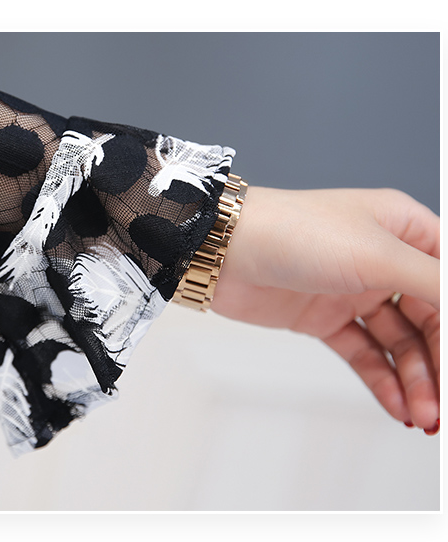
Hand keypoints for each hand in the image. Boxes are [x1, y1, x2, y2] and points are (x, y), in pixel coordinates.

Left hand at [211, 186, 439, 433]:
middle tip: (445, 407)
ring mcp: (352, 291)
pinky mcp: (323, 318)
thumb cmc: (294, 232)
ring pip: (399, 343)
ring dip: (415, 381)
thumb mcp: (377, 256)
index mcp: (404, 229)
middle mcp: (383, 260)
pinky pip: (364, 354)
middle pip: (431, 318)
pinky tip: (399, 408)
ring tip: (425, 417)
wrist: (222, 252)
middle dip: (440, 364)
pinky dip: (383, 381)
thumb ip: (436, 284)